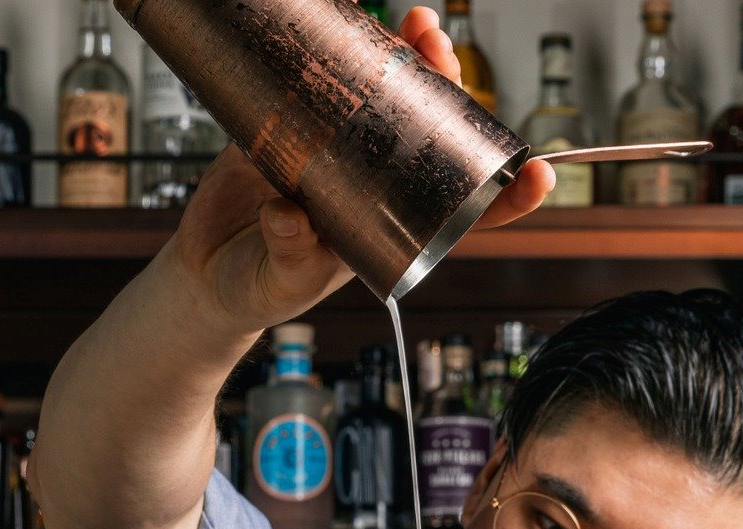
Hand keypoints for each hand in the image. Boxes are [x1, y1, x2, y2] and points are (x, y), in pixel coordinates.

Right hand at [166, 4, 554, 336]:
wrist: (202, 272)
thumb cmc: (254, 288)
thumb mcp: (279, 282)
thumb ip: (289, 254)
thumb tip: (290, 217)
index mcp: (391, 229)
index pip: (464, 216)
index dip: (506, 197)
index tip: (539, 175)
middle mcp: (376, 185)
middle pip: (432, 134)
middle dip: (448, 86)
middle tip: (441, 50)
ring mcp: (338, 153)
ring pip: (388, 100)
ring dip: (406, 59)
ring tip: (414, 25)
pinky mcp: (296, 128)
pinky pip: (328, 86)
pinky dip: (345, 52)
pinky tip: (355, 24)